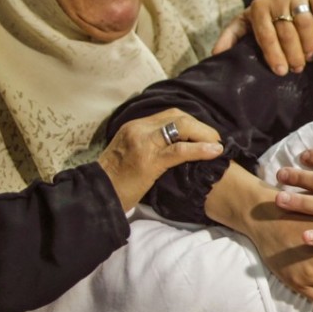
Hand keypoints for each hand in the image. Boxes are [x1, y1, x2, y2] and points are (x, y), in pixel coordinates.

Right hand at [97, 109, 223, 211]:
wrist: (96, 197)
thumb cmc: (115, 181)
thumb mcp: (129, 154)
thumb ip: (148, 144)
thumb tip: (175, 145)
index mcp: (134, 126)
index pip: (169, 114)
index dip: (191, 122)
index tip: (204, 132)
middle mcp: (138, 129)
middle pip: (178, 117)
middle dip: (201, 127)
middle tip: (214, 139)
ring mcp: (143, 143)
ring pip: (182, 128)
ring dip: (204, 135)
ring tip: (217, 145)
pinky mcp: (149, 161)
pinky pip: (180, 150)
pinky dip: (201, 149)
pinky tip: (214, 152)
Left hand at [212, 0, 312, 75]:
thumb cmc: (267, 14)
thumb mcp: (247, 23)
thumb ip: (232, 37)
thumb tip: (216, 55)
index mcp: (257, 8)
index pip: (266, 36)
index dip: (274, 55)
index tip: (281, 72)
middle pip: (287, 32)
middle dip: (293, 54)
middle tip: (298, 68)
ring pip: (305, 23)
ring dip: (309, 44)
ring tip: (309, 56)